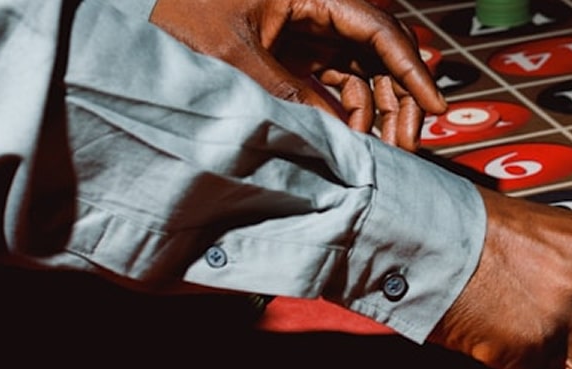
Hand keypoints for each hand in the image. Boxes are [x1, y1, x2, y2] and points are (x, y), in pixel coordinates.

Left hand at [149, 0, 445, 150]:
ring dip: (374, 113)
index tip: (435, 107)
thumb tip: (337, 136)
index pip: (378, 30)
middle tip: (406, 146)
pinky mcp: (295, 57)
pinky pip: (336, 86)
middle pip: (379, 54)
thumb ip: (288, 95)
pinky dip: (346, 115)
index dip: (411, 70)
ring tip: (379, 151)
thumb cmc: (179, 15)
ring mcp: (307, 33)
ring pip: (361, 73)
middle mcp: (316, 9)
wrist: (136, 24)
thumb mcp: (233, 57)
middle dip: (397, 100)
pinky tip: (350, 141)